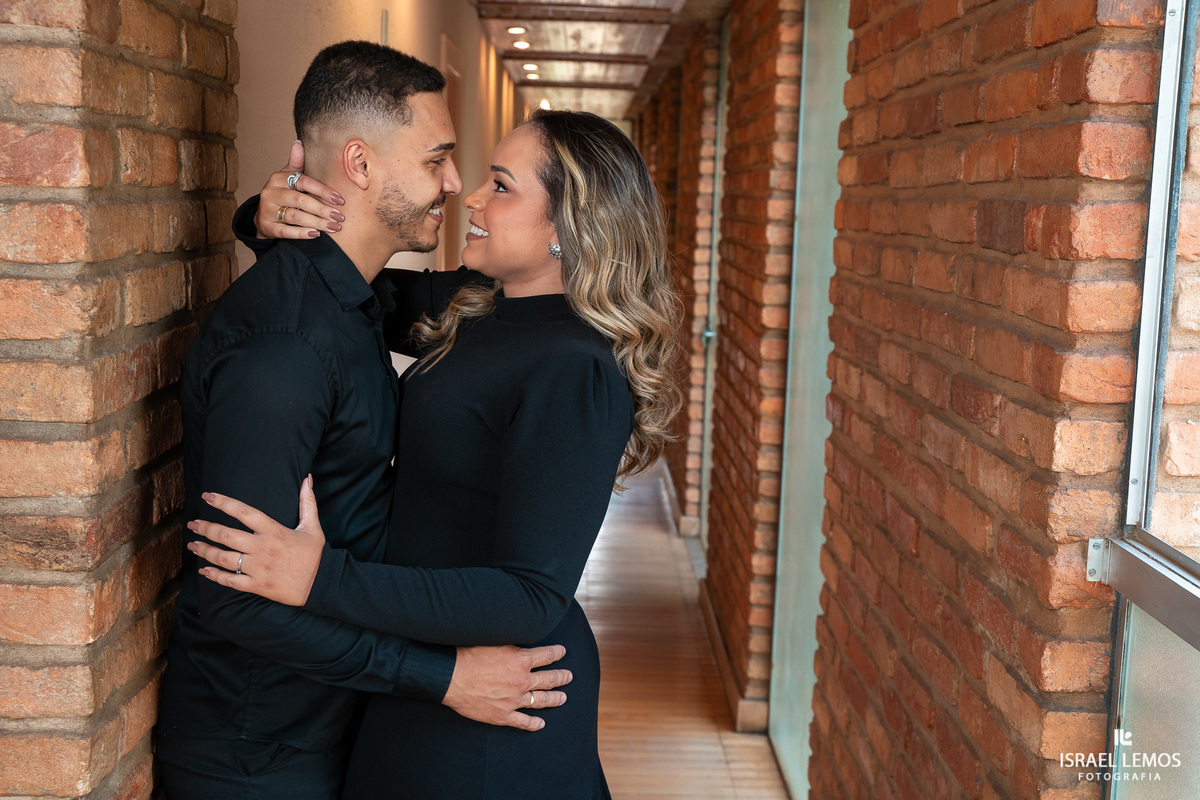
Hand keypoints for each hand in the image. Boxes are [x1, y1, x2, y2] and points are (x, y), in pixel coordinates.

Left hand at [187, 475, 324, 605]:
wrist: (322, 585)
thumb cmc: (316, 555)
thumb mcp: (313, 527)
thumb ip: (307, 502)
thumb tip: (307, 478)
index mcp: (274, 531)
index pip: (244, 512)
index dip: (223, 503)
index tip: (207, 496)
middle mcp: (263, 548)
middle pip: (226, 535)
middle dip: (205, 528)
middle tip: (192, 524)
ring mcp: (258, 568)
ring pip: (223, 558)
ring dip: (204, 550)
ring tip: (192, 545)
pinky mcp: (257, 585)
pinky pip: (230, 581)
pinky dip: (215, 576)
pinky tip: (204, 570)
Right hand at [253, 141, 346, 239]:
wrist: (264, 216)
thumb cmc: (283, 194)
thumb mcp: (288, 177)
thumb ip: (296, 163)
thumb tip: (298, 143)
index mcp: (278, 178)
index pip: (304, 182)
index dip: (323, 190)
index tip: (340, 199)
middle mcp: (270, 192)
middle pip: (300, 200)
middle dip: (323, 209)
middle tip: (340, 217)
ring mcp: (267, 209)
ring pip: (295, 216)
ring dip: (317, 222)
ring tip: (333, 227)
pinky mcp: (266, 225)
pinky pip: (285, 231)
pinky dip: (301, 233)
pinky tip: (316, 234)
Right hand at [442, 645, 572, 731]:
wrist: (450, 677)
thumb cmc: (468, 654)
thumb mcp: (494, 640)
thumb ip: (511, 643)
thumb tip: (521, 639)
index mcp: (521, 660)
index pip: (546, 655)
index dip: (556, 653)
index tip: (562, 652)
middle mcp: (522, 681)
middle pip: (548, 679)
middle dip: (561, 677)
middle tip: (569, 676)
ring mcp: (514, 700)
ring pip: (541, 700)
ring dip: (554, 698)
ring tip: (563, 698)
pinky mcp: (503, 716)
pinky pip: (523, 722)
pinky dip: (534, 724)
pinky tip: (541, 724)